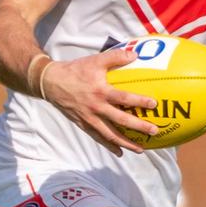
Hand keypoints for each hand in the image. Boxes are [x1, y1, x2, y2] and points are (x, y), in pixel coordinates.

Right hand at [40, 49, 160, 155]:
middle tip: (154, 131)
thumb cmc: (76, 70)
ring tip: (141, 149)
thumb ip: (116, 57)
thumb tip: (135, 54)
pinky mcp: (83, 124)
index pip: (123, 98)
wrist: (51, 82)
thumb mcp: (95, 60)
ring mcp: (89, 118)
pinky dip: (109, 146)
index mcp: (100, 92)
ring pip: (110, 135)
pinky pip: (98, 138)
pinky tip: (120, 152)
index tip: (154, 104)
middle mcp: (96, 107)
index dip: (139, 101)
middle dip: (138, 127)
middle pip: (120, 120)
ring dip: (126, 143)